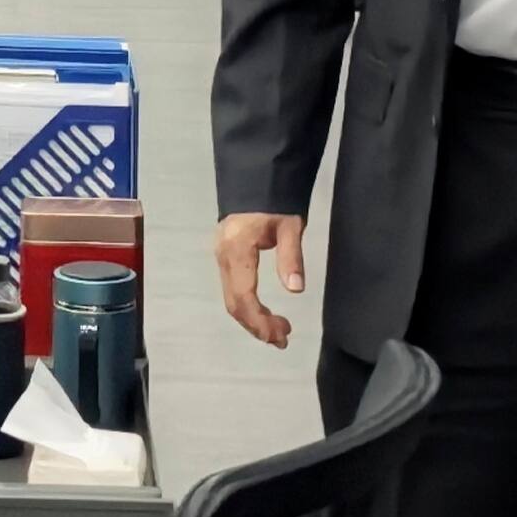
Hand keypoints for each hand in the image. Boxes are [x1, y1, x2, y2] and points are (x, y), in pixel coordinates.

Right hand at [215, 213, 307, 349]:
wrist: (256, 177)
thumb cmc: (275, 200)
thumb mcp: (290, 225)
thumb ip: (290, 256)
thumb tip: (295, 289)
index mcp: (237, 250)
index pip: (243, 296)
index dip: (259, 320)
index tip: (280, 335)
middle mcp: (223, 257)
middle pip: (234, 303)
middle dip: (257, 326)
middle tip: (284, 339)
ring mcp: (221, 257)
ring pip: (232, 299)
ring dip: (253, 320)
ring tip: (279, 332)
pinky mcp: (225, 257)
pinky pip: (233, 290)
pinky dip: (248, 307)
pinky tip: (265, 314)